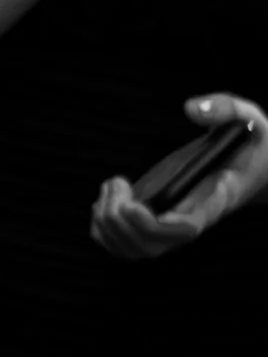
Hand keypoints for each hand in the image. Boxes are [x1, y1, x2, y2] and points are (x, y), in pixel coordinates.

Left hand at [92, 93, 267, 258]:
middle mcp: (192, 219)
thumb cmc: (252, 143)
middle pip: (149, 245)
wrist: (259, 167)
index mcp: (215, 199)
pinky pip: (123, 242)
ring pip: (133, 249)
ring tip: (113, 186)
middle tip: (117, 182)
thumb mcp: (250, 118)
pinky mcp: (158, 222)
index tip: (133, 204)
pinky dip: (104, 226)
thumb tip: (191, 108)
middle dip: (119, 219)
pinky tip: (110, 194)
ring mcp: (173, 225)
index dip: (154, 225)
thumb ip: (225, 108)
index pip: (185, 228)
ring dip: (108, 222)